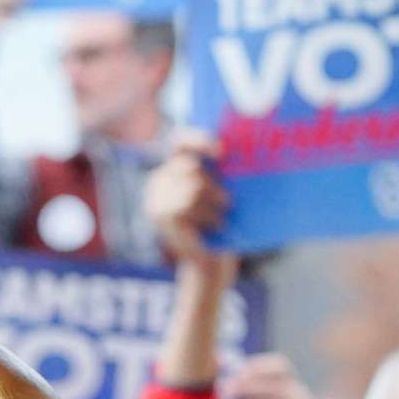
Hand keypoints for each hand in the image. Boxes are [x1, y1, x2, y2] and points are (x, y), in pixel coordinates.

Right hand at [147, 132, 232, 271]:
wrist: (211, 259)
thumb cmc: (221, 220)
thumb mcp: (220, 188)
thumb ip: (220, 168)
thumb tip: (242, 145)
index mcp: (173, 167)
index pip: (179, 141)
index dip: (198, 139)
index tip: (222, 150)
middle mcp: (159, 180)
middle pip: (189, 164)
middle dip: (213, 183)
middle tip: (229, 201)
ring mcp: (156, 198)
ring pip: (192, 184)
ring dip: (213, 200)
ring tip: (222, 216)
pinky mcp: (161, 215)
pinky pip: (188, 202)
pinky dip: (207, 214)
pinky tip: (216, 226)